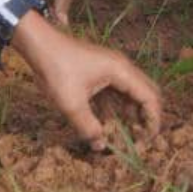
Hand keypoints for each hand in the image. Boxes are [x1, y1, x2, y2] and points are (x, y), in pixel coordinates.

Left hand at [11, 12, 162, 149]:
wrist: (39, 45)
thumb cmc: (57, 70)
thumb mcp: (71, 104)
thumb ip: (88, 128)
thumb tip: (101, 146)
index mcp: (121, 72)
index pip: (150, 98)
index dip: (153, 121)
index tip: (147, 141)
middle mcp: (121, 68)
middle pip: (146, 94)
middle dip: (146, 117)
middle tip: (139, 138)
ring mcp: (111, 68)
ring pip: (130, 94)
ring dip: (130, 114)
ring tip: (123, 135)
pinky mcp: (99, 72)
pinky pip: (115, 92)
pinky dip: (115, 108)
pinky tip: (106, 124)